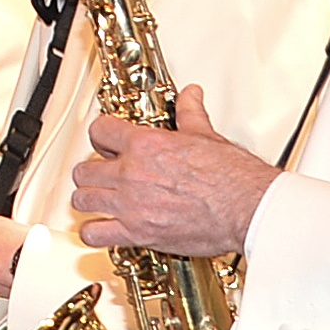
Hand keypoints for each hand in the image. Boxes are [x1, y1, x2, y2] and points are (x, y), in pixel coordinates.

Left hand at [72, 85, 277, 257]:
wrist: (248, 209)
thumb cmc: (234, 177)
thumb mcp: (207, 136)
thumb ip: (190, 114)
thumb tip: (191, 96)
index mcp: (146, 145)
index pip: (99, 130)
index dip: (101, 135)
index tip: (105, 142)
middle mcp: (132, 173)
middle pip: (84, 169)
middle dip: (92, 171)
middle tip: (104, 174)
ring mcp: (131, 205)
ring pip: (82, 199)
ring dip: (88, 200)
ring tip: (100, 199)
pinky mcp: (138, 233)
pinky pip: (94, 234)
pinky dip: (94, 232)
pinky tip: (103, 228)